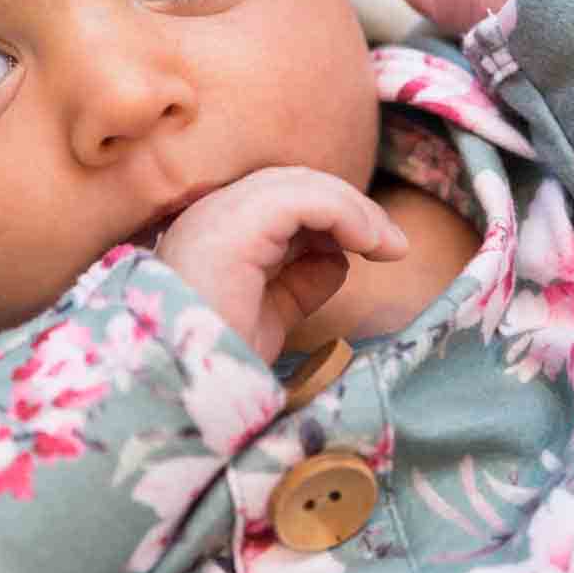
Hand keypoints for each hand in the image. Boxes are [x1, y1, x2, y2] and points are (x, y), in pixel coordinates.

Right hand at [153, 167, 407, 362]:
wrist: (181, 389)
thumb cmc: (215, 363)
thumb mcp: (267, 318)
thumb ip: (298, 283)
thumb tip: (337, 258)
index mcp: (213, 233)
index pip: (279, 201)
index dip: (331, 217)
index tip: (374, 249)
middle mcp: (211, 213)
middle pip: (293, 183)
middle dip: (350, 208)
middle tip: (392, 245)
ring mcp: (219, 213)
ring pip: (301, 184)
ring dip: (355, 211)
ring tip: (389, 245)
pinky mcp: (236, 221)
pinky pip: (305, 199)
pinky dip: (347, 214)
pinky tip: (370, 242)